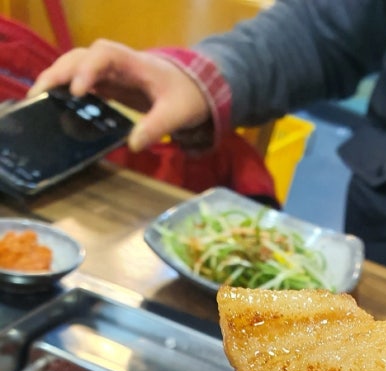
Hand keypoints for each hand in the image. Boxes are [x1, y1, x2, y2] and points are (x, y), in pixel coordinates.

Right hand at [27, 39, 210, 151]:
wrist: (192, 90)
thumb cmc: (185, 96)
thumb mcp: (177, 113)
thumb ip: (157, 126)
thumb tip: (133, 145)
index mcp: (133, 63)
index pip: (103, 54)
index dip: (88, 69)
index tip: (79, 91)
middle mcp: (115, 63)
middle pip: (79, 58)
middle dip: (60, 73)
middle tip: (41, 95)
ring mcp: (108, 74)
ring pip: (75, 68)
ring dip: (56, 81)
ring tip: (38, 101)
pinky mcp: (106, 86)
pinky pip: (80, 84)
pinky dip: (65, 92)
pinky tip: (53, 107)